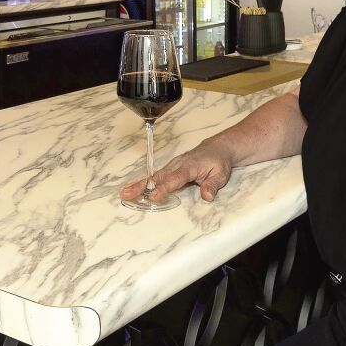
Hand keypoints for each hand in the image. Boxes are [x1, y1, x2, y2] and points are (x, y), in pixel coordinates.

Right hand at [119, 138, 234, 204]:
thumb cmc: (218, 162)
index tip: (154, 196)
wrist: (217, 148)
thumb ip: (212, 185)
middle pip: (158, 177)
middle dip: (142, 186)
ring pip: (154, 177)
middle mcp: (178, 165)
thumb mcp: (221, 174)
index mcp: (190, 166)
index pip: (175, 178)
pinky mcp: (170, 168)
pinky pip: (156, 176)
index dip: (164, 187)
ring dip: (139, 185)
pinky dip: (145, 183)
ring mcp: (172, 166)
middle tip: (127, 194)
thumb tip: (207, 196)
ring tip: (125, 194)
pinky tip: (134, 190)